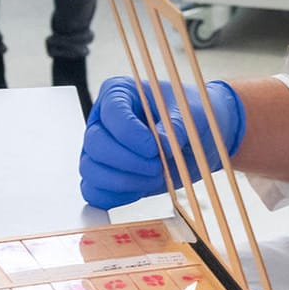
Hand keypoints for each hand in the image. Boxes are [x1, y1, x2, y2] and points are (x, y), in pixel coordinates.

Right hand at [79, 76, 243, 208]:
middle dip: (128, 161)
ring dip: (125, 181)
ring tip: (155, 177)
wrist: (197, 140)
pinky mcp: (104, 175)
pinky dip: (116, 196)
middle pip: (96, 144)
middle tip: (158, 166)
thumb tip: (164, 145)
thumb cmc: (191, 116)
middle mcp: (103, 120)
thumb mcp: (190, 113)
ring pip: (91, 170)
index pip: (112, 112)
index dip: (130, 134)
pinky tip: (141, 189)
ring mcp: (100, 149)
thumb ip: (176, 126)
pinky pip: (95, 192)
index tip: (154, 148)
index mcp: (118, 92)